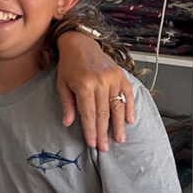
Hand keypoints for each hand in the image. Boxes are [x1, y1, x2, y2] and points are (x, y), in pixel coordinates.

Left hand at [55, 31, 134, 150]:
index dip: (90, 130)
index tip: (92, 144)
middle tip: (105, 148)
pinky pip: (128, 94)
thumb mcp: (62, 84)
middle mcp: (100, 82)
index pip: (88, 114)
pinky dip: (130, 107)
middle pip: (103, 113)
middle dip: (104, 133)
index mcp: (84, 85)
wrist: (80, 44)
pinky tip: (129, 121)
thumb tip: (68, 123)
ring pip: (117, 106)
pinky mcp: (121, 75)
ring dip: (119, 125)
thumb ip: (67, 104)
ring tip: (120, 139)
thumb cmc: (69, 66)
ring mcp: (112, 78)